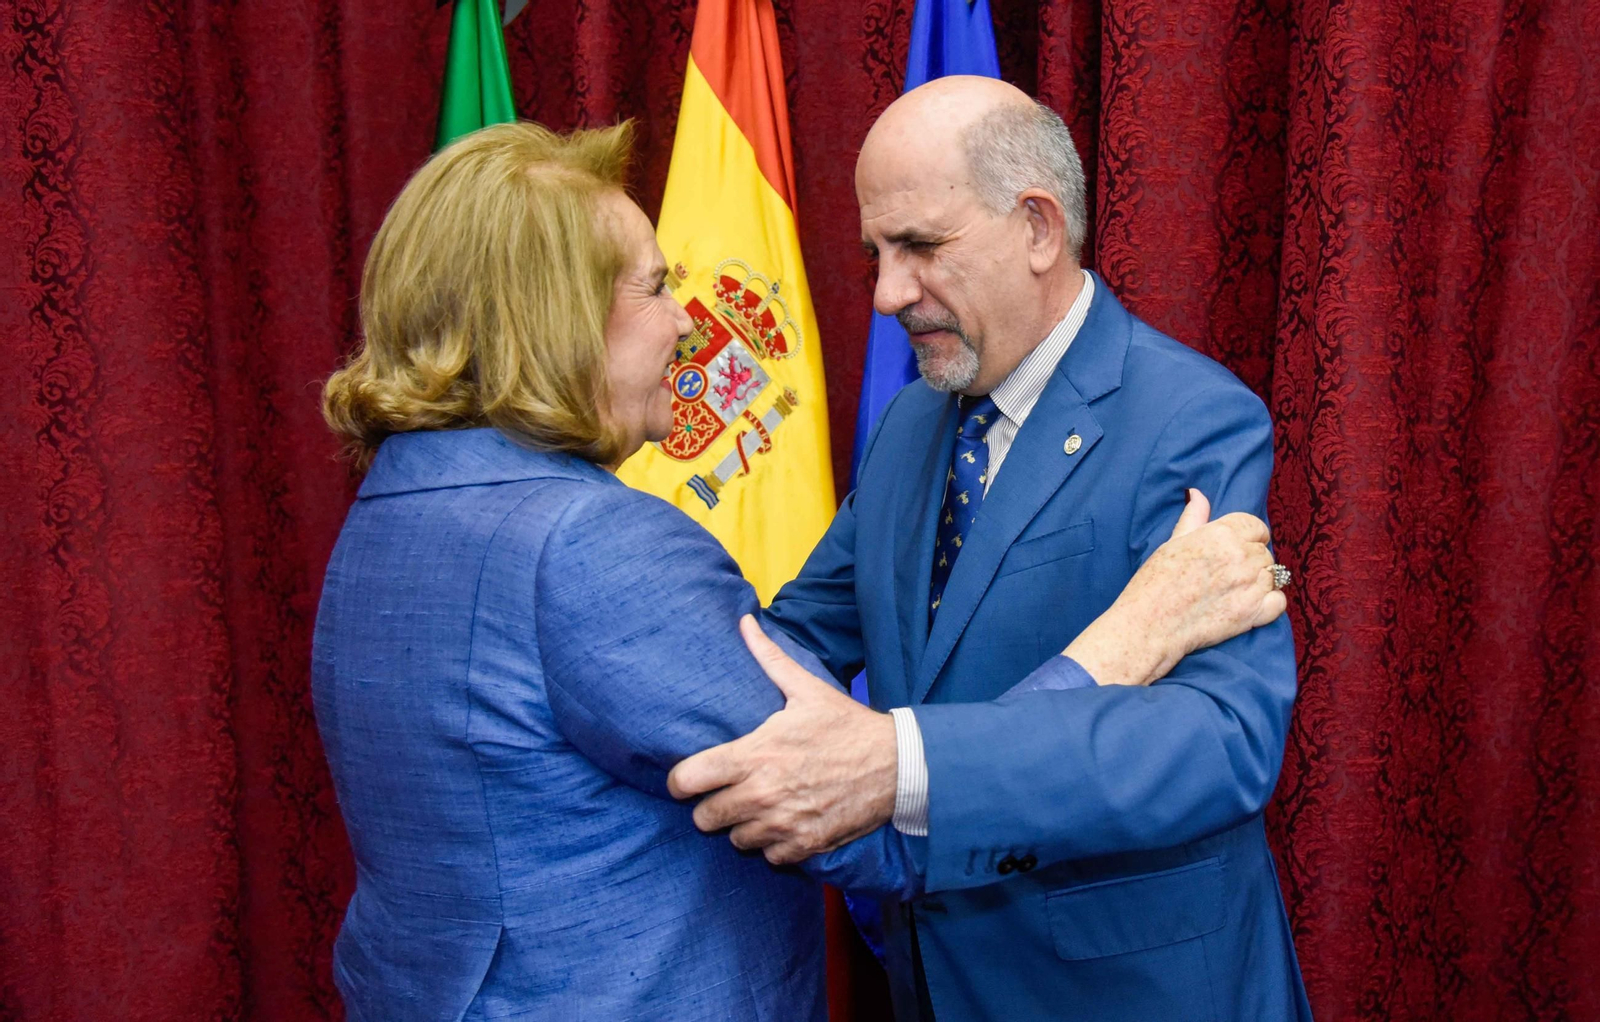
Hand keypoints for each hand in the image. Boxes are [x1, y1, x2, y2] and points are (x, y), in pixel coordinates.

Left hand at [666, 616, 898, 863]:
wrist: (896, 765)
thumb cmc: (846, 725)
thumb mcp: (806, 689)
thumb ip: (768, 658)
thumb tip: (745, 622)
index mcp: (754, 755)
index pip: (687, 781)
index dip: (681, 781)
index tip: (689, 778)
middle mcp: (762, 794)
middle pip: (704, 818)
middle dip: (711, 806)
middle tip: (728, 792)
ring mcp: (783, 824)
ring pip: (736, 840)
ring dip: (743, 825)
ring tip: (760, 806)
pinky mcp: (805, 846)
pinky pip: (769, 856)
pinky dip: (774, 844)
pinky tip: (785, 822)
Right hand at [1065, 489, 1284, 685]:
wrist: (1150, 624)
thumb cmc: (1155, 582)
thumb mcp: (1173, 542)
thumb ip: (1194, 516)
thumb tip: (1197, 494)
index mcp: (1221, 533)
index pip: (1256, 526)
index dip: (1247, 537)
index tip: (1235, 548)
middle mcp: (1240, 556)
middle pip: (1264, 552)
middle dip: (1250, 560)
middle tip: (1227, 574)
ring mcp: (1250, 586)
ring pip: (1273, 575)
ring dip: (1258, 581)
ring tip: (1234, 590)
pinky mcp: (1253, 614)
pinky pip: (1279, 601)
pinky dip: (1270, 603)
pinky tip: (1250, 604)